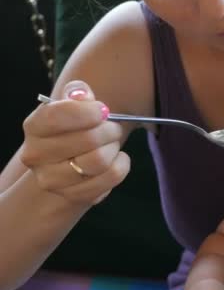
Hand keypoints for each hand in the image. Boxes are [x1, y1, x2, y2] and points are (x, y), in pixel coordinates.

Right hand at [19, 80, 129, 204]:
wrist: (70, 164)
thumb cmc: (76, 128)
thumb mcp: (74, 105)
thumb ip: (78, 94)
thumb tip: (81, 95)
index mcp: (34, 126)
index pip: (56, 116)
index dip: (87, 111)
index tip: (103, 110)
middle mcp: (36, 155)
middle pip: (88, 140)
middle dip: (110, 130)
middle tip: (113, 128)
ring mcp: (52, 179)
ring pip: (99, 161)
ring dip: (114, 148)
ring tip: (112, 144)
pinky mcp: (73, 196)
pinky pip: (111, 177)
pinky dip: (121, 165)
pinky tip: (116, 160)